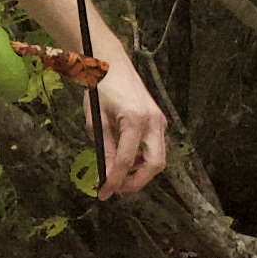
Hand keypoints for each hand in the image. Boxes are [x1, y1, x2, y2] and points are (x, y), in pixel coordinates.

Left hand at [92, 53, 170, 198]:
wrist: (112, 64)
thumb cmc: (101, 88)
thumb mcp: (97, 121)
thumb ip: (106, 148)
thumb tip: (108, 174)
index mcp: (135, 119)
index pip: (126, 160)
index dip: (115, 180)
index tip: (104, 194)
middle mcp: (152, 121)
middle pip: (154, 164)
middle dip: (137, 181)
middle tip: (117, 188)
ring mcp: (159, 120)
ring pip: (158, 157)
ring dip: (140, 171)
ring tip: (119, 174)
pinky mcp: (159, 120)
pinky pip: (156, 146)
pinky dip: (143, 158)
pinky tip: (127, 159)